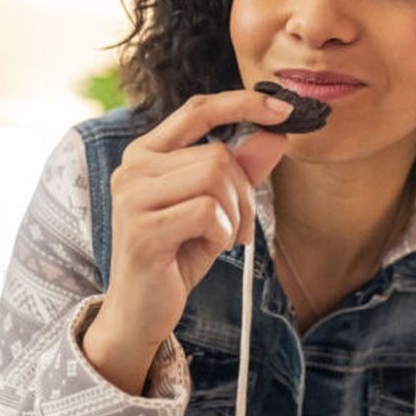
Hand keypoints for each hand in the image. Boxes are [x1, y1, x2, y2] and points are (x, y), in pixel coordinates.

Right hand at [81, 90, 290, 393]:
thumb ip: (243, 170)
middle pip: (218, 155)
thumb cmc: (177, 255)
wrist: (142, 312)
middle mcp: (132, 168)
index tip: (284, 108)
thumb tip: (275, 134)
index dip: (243, 103)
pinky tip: (208, 250)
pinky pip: (208, 212)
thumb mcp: (217, 207)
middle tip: (239, 228)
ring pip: (216, 177)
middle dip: (244, 194)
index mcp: (147, 153)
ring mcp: (132, 197)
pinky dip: (223, 233)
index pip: (197, 109)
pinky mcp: (141, 228)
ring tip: (223, 238)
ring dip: (235, 214)